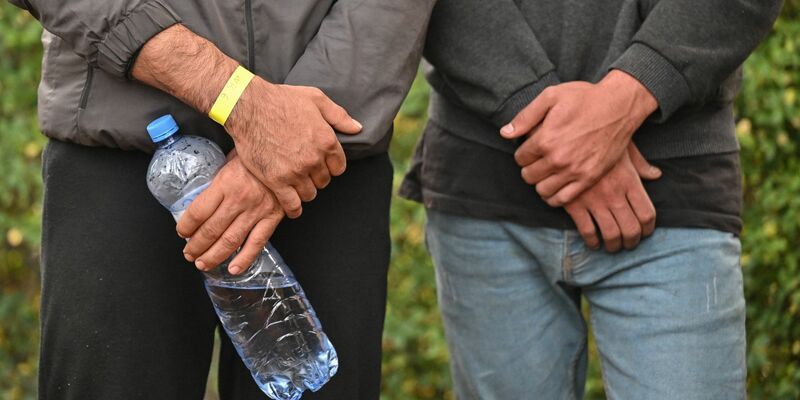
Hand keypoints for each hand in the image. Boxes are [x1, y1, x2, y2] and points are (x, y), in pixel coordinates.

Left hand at [176, 152, 282, 274]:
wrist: (288, 155)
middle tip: (189, 253)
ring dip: (214, 256)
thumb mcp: (231, 160)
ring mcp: (256, 211)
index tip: (181, 232)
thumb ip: (218, 180)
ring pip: (230, 241)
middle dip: (196, 246)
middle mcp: (239, 199)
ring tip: (203, 264)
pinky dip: (245, 259)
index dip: (185, 226)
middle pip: (211, 230)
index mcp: (225, 183)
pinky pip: (257, 243)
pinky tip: (234, 269)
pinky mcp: (272, 218)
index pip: (198, 212)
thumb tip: (202, 194)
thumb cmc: (258, 156)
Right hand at [226, 80, 361, 217]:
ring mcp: (296, 172)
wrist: (248, 107)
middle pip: (324, 181)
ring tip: (297, 185)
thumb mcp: (315, 99)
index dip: (330, 166)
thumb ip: (339, 116)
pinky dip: (294, 209)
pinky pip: (292, 204)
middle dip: (317, 177)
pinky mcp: (277, 181)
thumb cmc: (281, 99)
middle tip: (306, 172)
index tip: (321, 164)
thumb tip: (358, 128)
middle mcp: (314, 159)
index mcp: (327, 141)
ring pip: (310, 194)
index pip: (339, 167)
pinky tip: (292, 208)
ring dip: (305, 191)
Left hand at [502, 70, 657, 206]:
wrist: (619, 106)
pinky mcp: (589, 178)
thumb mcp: (551, 96)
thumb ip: (525, 117)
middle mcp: (558, 158)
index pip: (520, 158)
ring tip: (546, 172)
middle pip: (528, 176)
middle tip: (538, 160)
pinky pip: (562, 199)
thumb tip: (505, 133)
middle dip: (529, 168)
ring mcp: (574, 171)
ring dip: (540, 182)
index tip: (531, 148)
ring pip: (542, 190)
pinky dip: (554, 197)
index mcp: (545, 139)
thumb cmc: (584, 98)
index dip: (523, 153)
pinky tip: (554, 187)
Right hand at [563, 144, 660, 251]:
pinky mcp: (574, 204)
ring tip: (611, 247)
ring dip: (613, 246)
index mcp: (629, 181)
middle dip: (631, 242)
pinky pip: (587, 231)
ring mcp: (594, 201)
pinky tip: (593, 242)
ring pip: (610, 234)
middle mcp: (614, 194)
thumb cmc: (596, 140)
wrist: (567, 137)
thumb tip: (655, 175)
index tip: (644, 232)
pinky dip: (592, 241)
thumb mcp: (623, 147)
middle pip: (631, 229)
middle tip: (627, 244)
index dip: (648, 229)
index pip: (647, 214)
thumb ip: (640, 164)